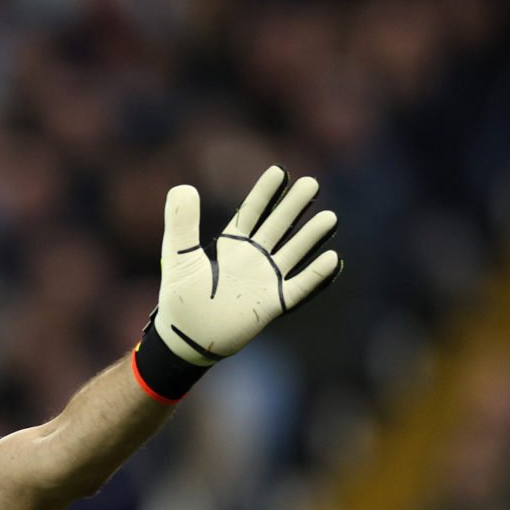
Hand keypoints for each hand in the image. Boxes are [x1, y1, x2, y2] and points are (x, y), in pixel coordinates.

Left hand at [155, 166, 341, 365]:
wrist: (187, 337)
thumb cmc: (179, 298)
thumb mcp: (178, 256)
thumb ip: (181, 223)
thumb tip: (182, 187)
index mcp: (231, 245)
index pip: (251, 213)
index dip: (265, 193)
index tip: (279, 171)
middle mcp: (252, 258)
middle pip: (278, 226)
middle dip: (293, 206)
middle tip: (311, 183)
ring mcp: (265, 279)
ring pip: (293, 252)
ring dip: (311, 236)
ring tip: (329, 217)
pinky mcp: (272, 303)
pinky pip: (299, 287)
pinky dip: (315, 274)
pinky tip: (331, 258)